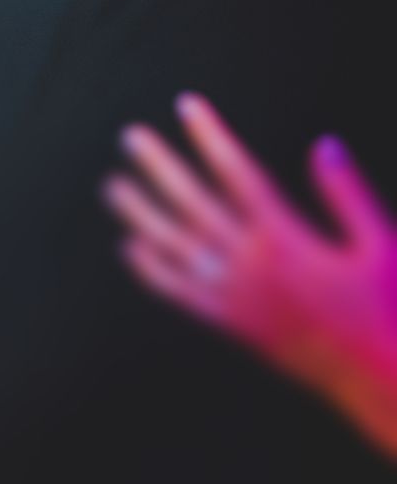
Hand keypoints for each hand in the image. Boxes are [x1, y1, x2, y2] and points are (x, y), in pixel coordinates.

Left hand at [104, 93, 396, 453]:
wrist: (378, 377)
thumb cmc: (388, 307)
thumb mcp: (381, 244)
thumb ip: (347, 194)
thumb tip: (324, 144)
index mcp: (286, 238)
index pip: (237, 173)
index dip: (211, 136)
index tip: (187, 106)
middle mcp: (250, 264)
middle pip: (193, 204)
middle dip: (161, 167)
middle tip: (131, 137)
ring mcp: (235, 296)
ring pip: (175, 247)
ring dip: (141, 214)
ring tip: (114, 186)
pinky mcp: (231, 324)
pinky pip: (181, 294)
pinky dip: (153, 270)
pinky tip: (132, 248)